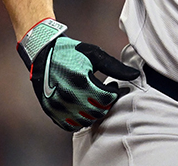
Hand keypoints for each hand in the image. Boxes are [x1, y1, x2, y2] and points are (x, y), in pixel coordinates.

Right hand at [16, 19, 139, 130]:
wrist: (42, 54)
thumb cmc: (70, 52)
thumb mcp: (94, 54)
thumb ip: (115, 67)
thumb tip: (135, 75)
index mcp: (82, 81)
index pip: (108, 99)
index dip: (115, 93)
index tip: (114, 86)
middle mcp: (70, 96)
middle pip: (98, 112)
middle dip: (106, 104)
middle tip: (105, 94)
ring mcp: (59, 106)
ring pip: (85, 121)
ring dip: (93, 113)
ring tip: (94, 100)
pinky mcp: (51, 111)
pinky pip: (70, 126)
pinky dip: (79, 121)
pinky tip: (82, 108)